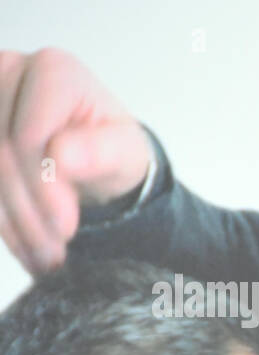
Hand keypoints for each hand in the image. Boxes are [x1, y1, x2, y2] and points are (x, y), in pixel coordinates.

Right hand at [0, 47, 152, 273]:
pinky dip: (0, 217)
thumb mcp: (124, 154)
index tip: (66, 230)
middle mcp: (9, 70)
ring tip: (43, 258)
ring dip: (10, 221)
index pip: (29, 135)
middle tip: (54, 257)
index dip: (42, 187)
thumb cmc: (113, 150)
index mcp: (54, 71)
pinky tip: (22, 244)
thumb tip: (62, 155)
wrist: (94, 158)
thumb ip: (100, 152)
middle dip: (28, 213)